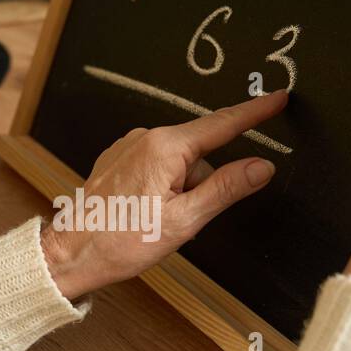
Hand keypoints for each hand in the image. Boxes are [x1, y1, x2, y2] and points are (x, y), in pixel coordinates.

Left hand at [41, 91, 286, 299]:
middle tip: (178, 219)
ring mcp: (129, 146)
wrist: (71, 253)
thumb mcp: (184, 221)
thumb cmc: (121, 242)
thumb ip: (226, 189)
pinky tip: (142, 212)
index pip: (222, 124)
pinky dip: (161, 188)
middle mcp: (145, 137)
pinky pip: (157, 167)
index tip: (279, 97)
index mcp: (165, 147)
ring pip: (178, 164)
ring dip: (179, 191)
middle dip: (201, 186)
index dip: (255, 112)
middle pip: (199, 155)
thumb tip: (261, 167)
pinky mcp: (118, 159)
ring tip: (153, 220)